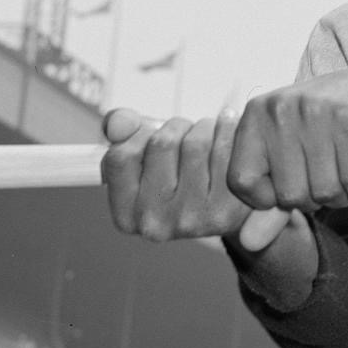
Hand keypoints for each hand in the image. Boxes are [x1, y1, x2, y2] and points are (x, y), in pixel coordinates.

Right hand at [100, 106, 266, 244]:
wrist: (229, 202)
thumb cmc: (177, 170)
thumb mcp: (142, 150)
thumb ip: (120, 127)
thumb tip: (119, 123)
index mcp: (126, 215)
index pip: (121, 156)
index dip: (140, 134)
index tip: (154, 136)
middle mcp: (154, 224)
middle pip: (161, 143)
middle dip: (176, 126)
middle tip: (186, 133)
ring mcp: (190, 221)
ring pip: (196, 142)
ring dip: (203, 126)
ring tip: (207, 134)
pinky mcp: (225, 212)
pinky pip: (225, 150)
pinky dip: (227, 130)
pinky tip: (227, 133)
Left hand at [228, 63, 347, 211]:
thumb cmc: (332, 124)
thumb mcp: (293, 154)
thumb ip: (270, 201)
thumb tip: (248, 243)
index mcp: (256, 114)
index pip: (241, 183)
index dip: (268, 197)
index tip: (292, 180)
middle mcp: (281, 110)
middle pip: (289, 195)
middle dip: (316, 198)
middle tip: (331, 172)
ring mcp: (317, 112)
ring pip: (326, 193)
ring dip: (346, 195)